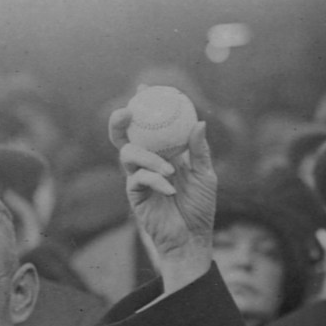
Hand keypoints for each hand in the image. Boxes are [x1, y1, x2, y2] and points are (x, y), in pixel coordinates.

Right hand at [110, 104, 218, 291]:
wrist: (192, 237)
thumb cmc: (200, 207)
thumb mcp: (206, 175)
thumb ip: (200, 150)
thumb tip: (199, 121)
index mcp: (163, 153)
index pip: (150, 125)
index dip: (145, 105)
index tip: (145, 87)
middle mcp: (146, 162)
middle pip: (123, 136)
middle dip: (119, 120)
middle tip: (129, 111)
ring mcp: (138, 177)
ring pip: (128, 154)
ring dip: (148, 157)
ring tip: (169, 168)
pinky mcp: (134, 195)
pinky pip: (138, 179)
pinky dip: (156, 180)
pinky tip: (170, 188)